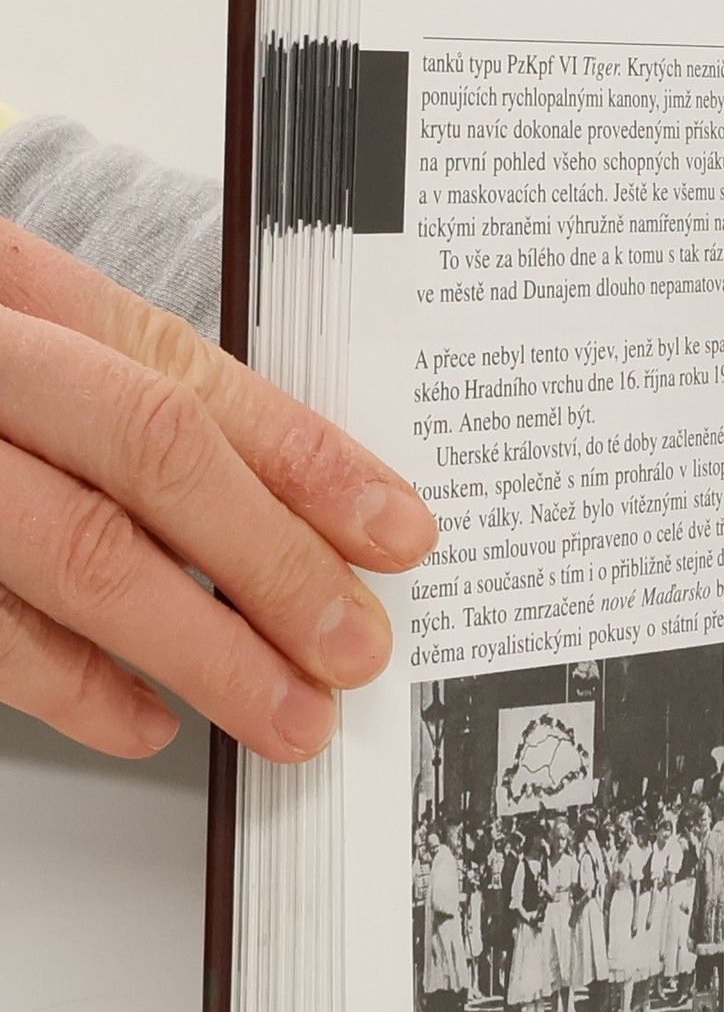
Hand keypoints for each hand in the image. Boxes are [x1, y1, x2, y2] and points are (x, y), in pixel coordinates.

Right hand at [0, 220, 436, 760]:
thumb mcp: (31, 339)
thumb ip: (144, 401)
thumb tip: (316, 513)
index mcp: (21, 290)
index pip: (195, 376)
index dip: (312, 461)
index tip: (398, 532)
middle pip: (152, 456)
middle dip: (274, 564)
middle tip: (356, 649)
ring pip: (73, 551)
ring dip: (200, 648)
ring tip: (288, 713)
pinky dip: (70, 684)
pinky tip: (147, 721)